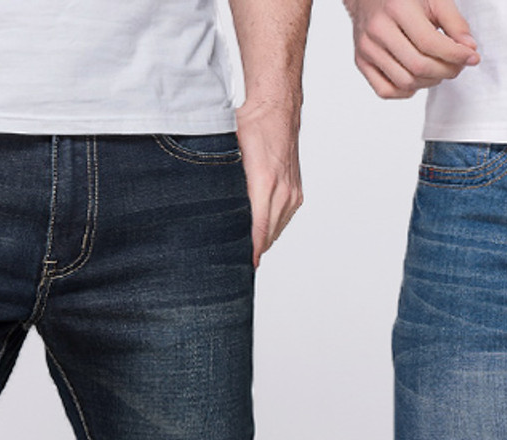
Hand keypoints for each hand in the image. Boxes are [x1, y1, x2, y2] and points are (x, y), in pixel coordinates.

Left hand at [236, 99, 303, 266]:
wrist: (277, 107)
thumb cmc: (252, 125)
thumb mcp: (231, 151)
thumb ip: (224, 181)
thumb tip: (209, 206)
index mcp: (265, 183)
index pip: (258, 229)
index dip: (250, 251)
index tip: (242, 266)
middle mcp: (283, 191)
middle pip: (267, 235)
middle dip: (252, 248)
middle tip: (234, 259)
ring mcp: (292, 193)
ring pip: (276, 230)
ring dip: (262, 239)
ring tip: (244, 247)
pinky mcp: (296, 193)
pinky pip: (283, 220)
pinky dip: (270, 227)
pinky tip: (257, 230)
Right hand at [344, 0, 478, 98]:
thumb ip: (455, 22)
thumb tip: (469, 50)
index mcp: (397, 7)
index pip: (430, 43)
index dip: (455, 55)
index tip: (472, 57)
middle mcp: (378, 29)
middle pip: (418, 67)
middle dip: (446, 71)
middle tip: (458, 66)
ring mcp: (366, 48)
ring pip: (405, 82)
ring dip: (430, 82)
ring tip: (439, 69)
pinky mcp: (361, 62)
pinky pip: (387, 91)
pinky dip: (407, 90)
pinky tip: (417, 77)